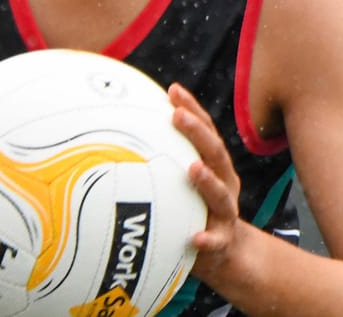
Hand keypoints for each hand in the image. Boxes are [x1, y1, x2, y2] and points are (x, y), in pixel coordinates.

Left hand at [169, 83, 244, 273]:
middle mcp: (224, 183)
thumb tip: (117, 127)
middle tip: (177, 115)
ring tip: (193, 168)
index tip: (174, 90)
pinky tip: (196, 238)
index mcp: (213, 165)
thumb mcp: (179, 178)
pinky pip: (216, 241)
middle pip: (215, 154)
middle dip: (198, 133)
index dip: (193, 109)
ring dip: (207, 180)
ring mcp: (225, 212)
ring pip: (220, 194)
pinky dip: (208, 239)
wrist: (224, 251)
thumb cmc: (192, 206)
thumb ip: (160, 155)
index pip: (206, 131)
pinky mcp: (222, 241)